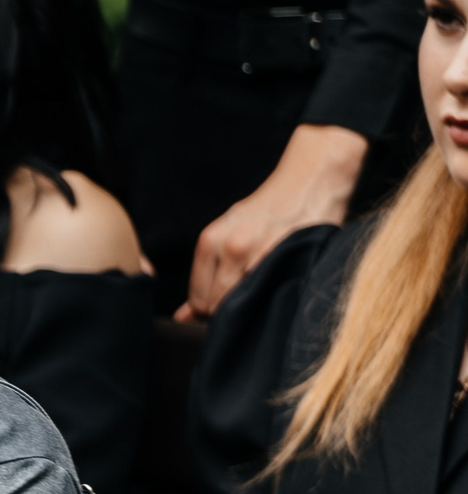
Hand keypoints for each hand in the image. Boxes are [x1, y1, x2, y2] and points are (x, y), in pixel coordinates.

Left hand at [180, 124, 367, 319]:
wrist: (310, 177)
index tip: (225, 312)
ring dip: (251, 310)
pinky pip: (273, 292)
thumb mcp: (229, 235)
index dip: (208, 312)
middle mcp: (231, 246)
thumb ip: (207, 276)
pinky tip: (281, 291)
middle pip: (217, 305)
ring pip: (243, 303)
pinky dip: (274, 299)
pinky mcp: (290, 253)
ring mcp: (261, 250)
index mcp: (210, 241)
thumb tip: (182, 316)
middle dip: (228, 315)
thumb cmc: (268, 210)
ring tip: (264, 298)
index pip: (197, 298)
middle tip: (247, 310)